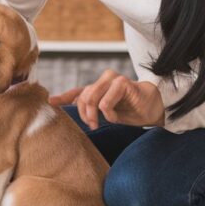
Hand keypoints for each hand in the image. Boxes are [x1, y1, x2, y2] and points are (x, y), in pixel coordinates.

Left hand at [49, 70, 164, 127]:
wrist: (154, 108)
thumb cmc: (130, 111)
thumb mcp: (107, 114)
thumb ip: (92, 111)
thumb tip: (74, 114)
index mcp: (98, 89)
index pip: (77, 92)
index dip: (63, 97)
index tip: (51, 102)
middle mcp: (102, 81)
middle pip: (82, 98)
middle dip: (83, 114)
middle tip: (92, 126)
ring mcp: (112, 79)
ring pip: (91, 98)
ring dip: (93, 114)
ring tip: (101, 123)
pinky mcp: (122, 83)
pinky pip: (105, 102)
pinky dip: (108, 114)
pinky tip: (115, 117)